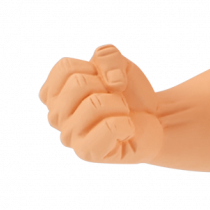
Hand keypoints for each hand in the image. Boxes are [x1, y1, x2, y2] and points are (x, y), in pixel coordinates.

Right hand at [38, 43, 163, 164]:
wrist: (154, 119)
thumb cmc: (130, 94)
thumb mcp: (121, 64)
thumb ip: (109, 57)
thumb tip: (112, 81)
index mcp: (55, 93)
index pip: (65, 68)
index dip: (94, 69)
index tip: (104, 82)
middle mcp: (56, 116)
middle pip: (78, 84)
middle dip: (107, 88)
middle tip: (116, 100)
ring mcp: (69, 136)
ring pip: (94, 104)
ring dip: (119, 106)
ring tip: (122, 114)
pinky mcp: (87, 153)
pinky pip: (109, 127)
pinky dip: (126, 124)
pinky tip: (126, 130)